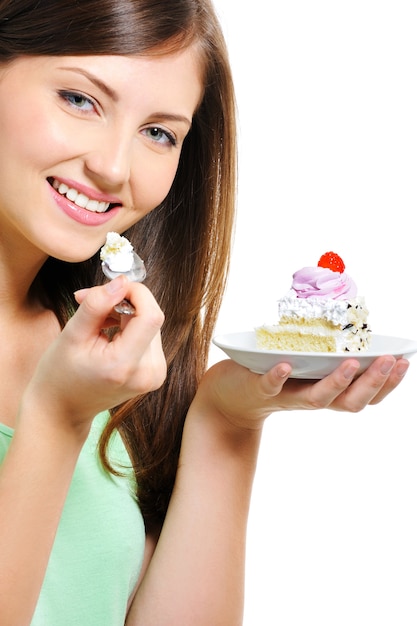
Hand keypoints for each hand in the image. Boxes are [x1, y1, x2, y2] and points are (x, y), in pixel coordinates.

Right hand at [22, 275, 165, 428]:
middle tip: (89, 302)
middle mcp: (148, 373)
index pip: (151, 315)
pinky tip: (108, 334)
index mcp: (125, 366)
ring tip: (96, 323)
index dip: (136, 293)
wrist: (63, 411)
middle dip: (123, 302)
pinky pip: (148, 336)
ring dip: (125, 314)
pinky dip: (130, 327)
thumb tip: (121, 281)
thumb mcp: (71, 335)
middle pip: (150, 317)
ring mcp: (155, 375)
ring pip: (149, 324)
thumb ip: (96, 305)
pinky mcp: (155, 373)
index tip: (112, 287)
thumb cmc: (60, 375)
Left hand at [197, 355, 408, 430]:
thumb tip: (353, 325)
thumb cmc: (272, 375)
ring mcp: (285, 396)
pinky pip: (269, 387)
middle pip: (349, 401)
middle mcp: (310, 397)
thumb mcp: (305, 364)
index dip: (387, 383)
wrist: (229, 398)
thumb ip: (326, 353)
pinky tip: (284, 366)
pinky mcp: (258, 389)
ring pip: (316, 399)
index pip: (366, 395)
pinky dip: (277, 378)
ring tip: (350, 364)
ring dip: (335, 382)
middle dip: (373, 383)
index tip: (405, 361)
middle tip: (389, 362)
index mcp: (326, 390)